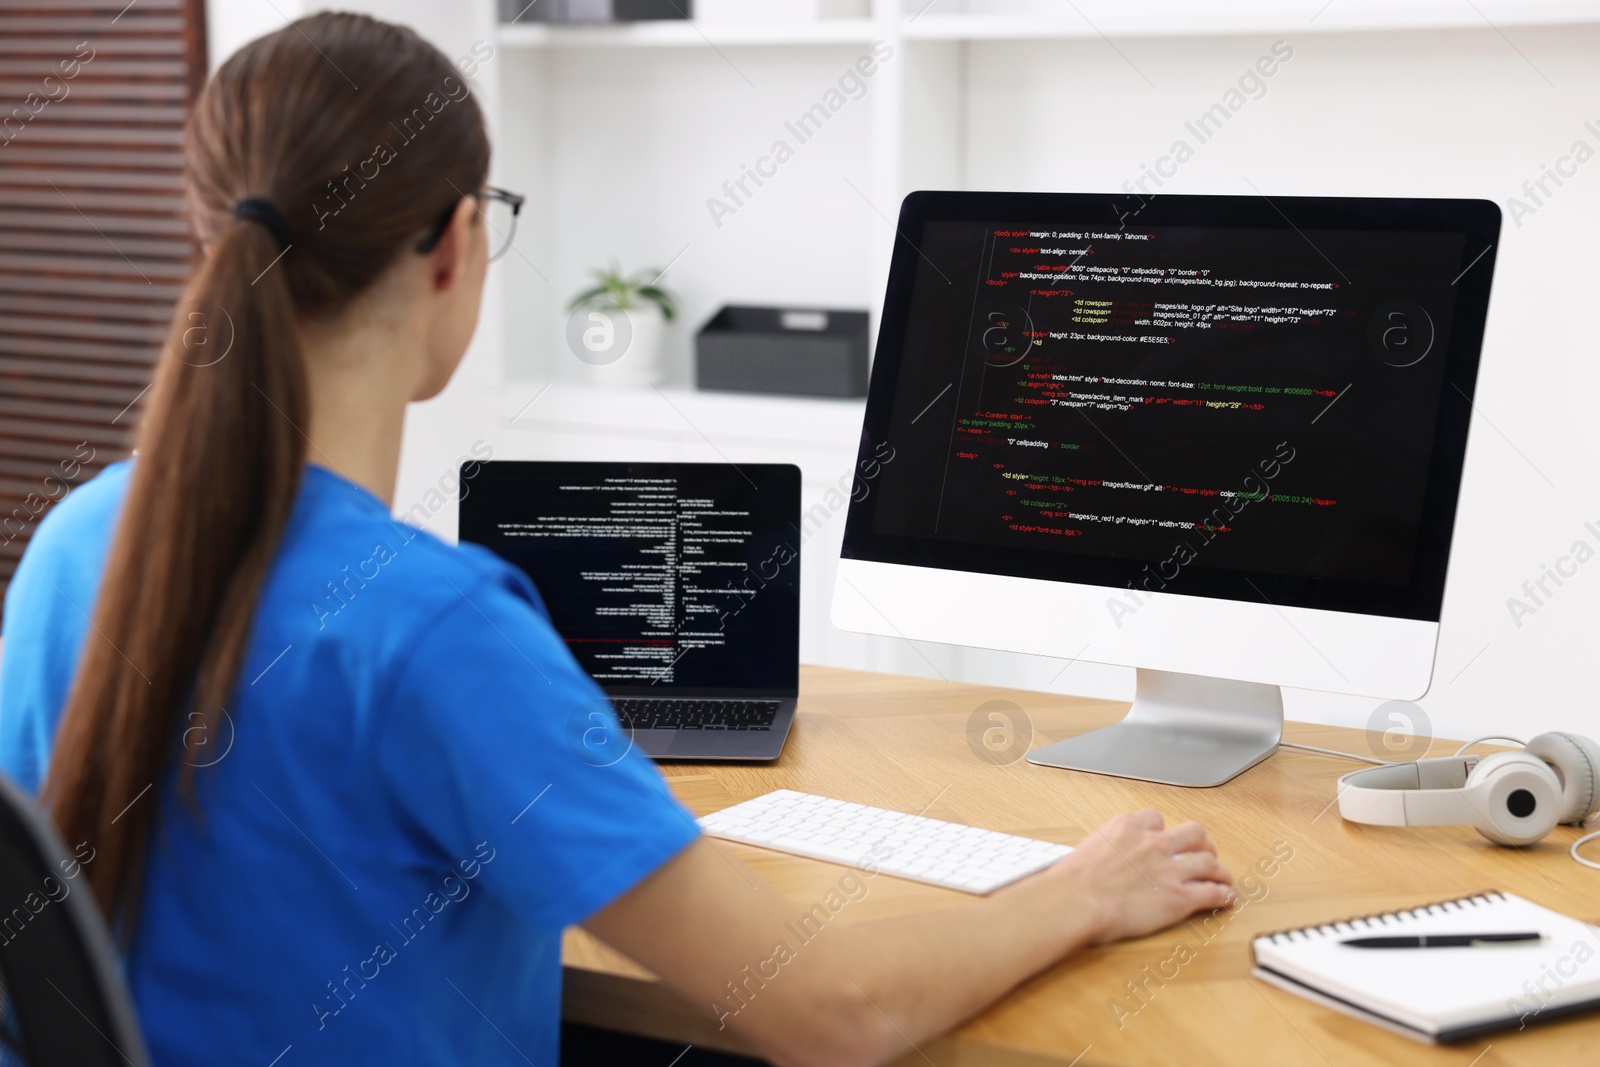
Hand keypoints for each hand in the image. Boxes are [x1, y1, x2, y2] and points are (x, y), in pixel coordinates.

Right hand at [1049, 809, 1235, 944]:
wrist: (1078, 900)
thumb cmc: (1073, 880)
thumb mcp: (1088, 849)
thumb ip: (1105, 847)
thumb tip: (1103, 857)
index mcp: (1129, 827)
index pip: (1155, 818)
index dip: (1163, 829)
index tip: (1163, 837)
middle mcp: (1154, 843)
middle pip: (1193, 832)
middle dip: (1201, 842)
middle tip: (1203, 851)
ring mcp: (1169, 869)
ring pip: (1208, 861)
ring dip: (1219, 869)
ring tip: (1222, 876)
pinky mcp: (1179, 897)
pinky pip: (1211, 892)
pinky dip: (1222, 895)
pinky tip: (1226, 898)